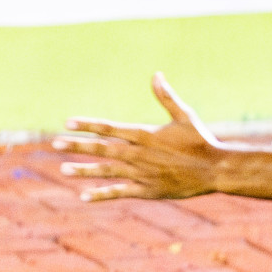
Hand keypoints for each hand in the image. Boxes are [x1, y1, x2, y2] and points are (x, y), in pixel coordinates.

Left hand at [55, 73, 222, 201]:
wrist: (215, 169)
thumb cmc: (201, 140)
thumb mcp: (185, 115)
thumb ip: (167, 97)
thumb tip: (156, 75)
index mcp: (145, 134)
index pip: (110, 128)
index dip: (88, 124)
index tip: (68, 122)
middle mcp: (139, 154)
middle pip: (102, 148)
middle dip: (77, 145)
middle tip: (55, 143)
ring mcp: (141, 173)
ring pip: (106, 171)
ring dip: (84, 170)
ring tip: (64, 169)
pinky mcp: (147, 190)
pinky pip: (119, 192)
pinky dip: (101, 194)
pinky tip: (84, 196)